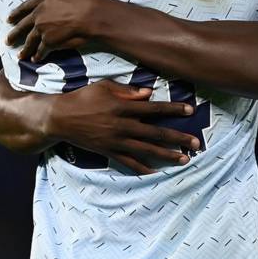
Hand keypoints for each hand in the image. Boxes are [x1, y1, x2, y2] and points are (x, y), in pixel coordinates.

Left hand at [7, 0, 110, 60]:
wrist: (95, 15)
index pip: (25, 7)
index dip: (17, 13)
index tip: (9, 19)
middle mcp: (40, 14)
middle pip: (23, 25)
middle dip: (14, 34)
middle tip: (8, 41)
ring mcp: (43, 29)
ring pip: (30, 40)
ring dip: (25, 49)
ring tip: (20, 56)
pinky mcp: (50, 42)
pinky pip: (41, 50)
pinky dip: (38, 56)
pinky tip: (35, 60)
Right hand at [47, 79, 200, 173]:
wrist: (60, 118)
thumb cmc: (82, 97)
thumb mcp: (104, 86)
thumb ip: (128, 91)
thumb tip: (148, 93)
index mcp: (124, 107)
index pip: (154, 109)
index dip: (173, 110)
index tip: (190, 111)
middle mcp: (123, 126)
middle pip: (156, 133)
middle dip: (178, 138)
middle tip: (197, 143)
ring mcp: (116, 141)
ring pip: (147, 150)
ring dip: (167, 155)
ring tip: (184, 159)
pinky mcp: (108, 151)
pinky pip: (128, 162)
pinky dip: (142, 168)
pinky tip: (155, 172)